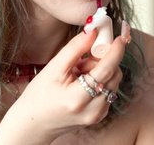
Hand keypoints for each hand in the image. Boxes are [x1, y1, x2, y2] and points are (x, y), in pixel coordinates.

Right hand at [5, 29, 125, 142]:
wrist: (35, 123)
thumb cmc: (39, 95)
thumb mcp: (53, 68)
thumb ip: (75, 48)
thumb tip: (93, 31)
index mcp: (77, 99)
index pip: (106, 71)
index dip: (115, 52)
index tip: (119, 38)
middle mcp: (92, 110)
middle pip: (113, 75)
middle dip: (103, 60)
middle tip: (82, 59)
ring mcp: (98, 115)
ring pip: (113, 82)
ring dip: (101, 70)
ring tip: (78, 72)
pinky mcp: (100, 116)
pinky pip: (109, 90)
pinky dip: (101, 80)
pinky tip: (83, 82)